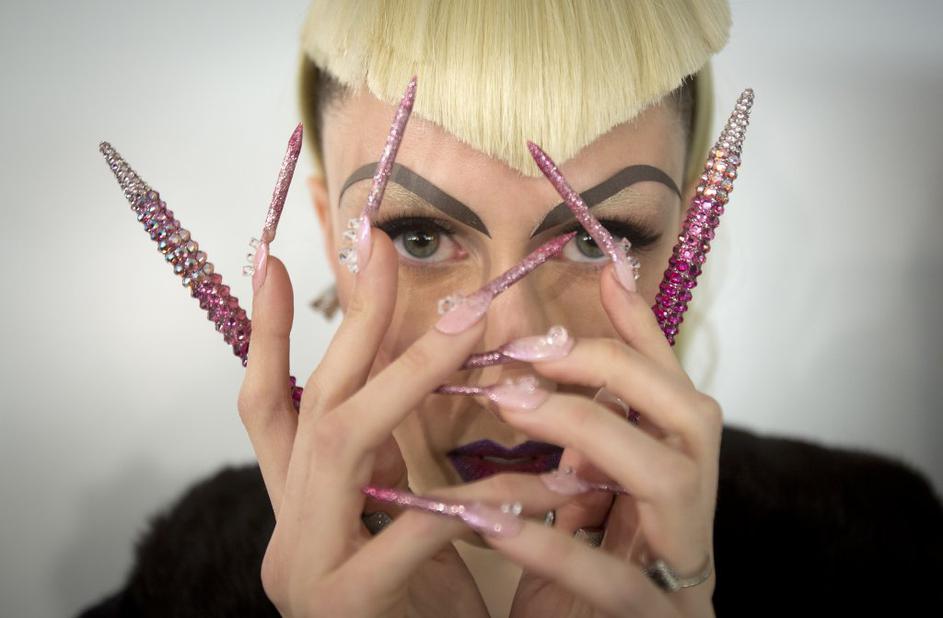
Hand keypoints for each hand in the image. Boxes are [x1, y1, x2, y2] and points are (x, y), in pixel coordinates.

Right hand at [238, 229, 494, 616]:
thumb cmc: (412, 606)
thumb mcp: (393, 518)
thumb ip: (393, 456)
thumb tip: (416, 371)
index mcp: (295, 504)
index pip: (264, 404)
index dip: (267, 333)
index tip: (276, 258)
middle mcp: (285, 527)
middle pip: (311, 405)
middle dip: (353, 324)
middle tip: (385, 251)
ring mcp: (304, 567)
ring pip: (341, 447)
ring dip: (407, 377)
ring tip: (466, 322)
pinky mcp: (342, 607)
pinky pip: (409, 535)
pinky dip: (466, 499)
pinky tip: (522, 474)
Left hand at [488, 263, 721, 617]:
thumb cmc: (579, 592)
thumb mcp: (571, 507)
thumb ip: (563, 441)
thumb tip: (529, 362)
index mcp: (672, 479)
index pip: (670, 386)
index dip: (640, 328)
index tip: (603, 270)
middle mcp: (690, 515)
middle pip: (693, 414)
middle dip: (613, 368)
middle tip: (531, 350)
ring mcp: (681, 574)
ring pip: (672, 479)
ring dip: (587, 430)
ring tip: (509, 403)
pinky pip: (614, 583)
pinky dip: (552, 544)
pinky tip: (488, 516)